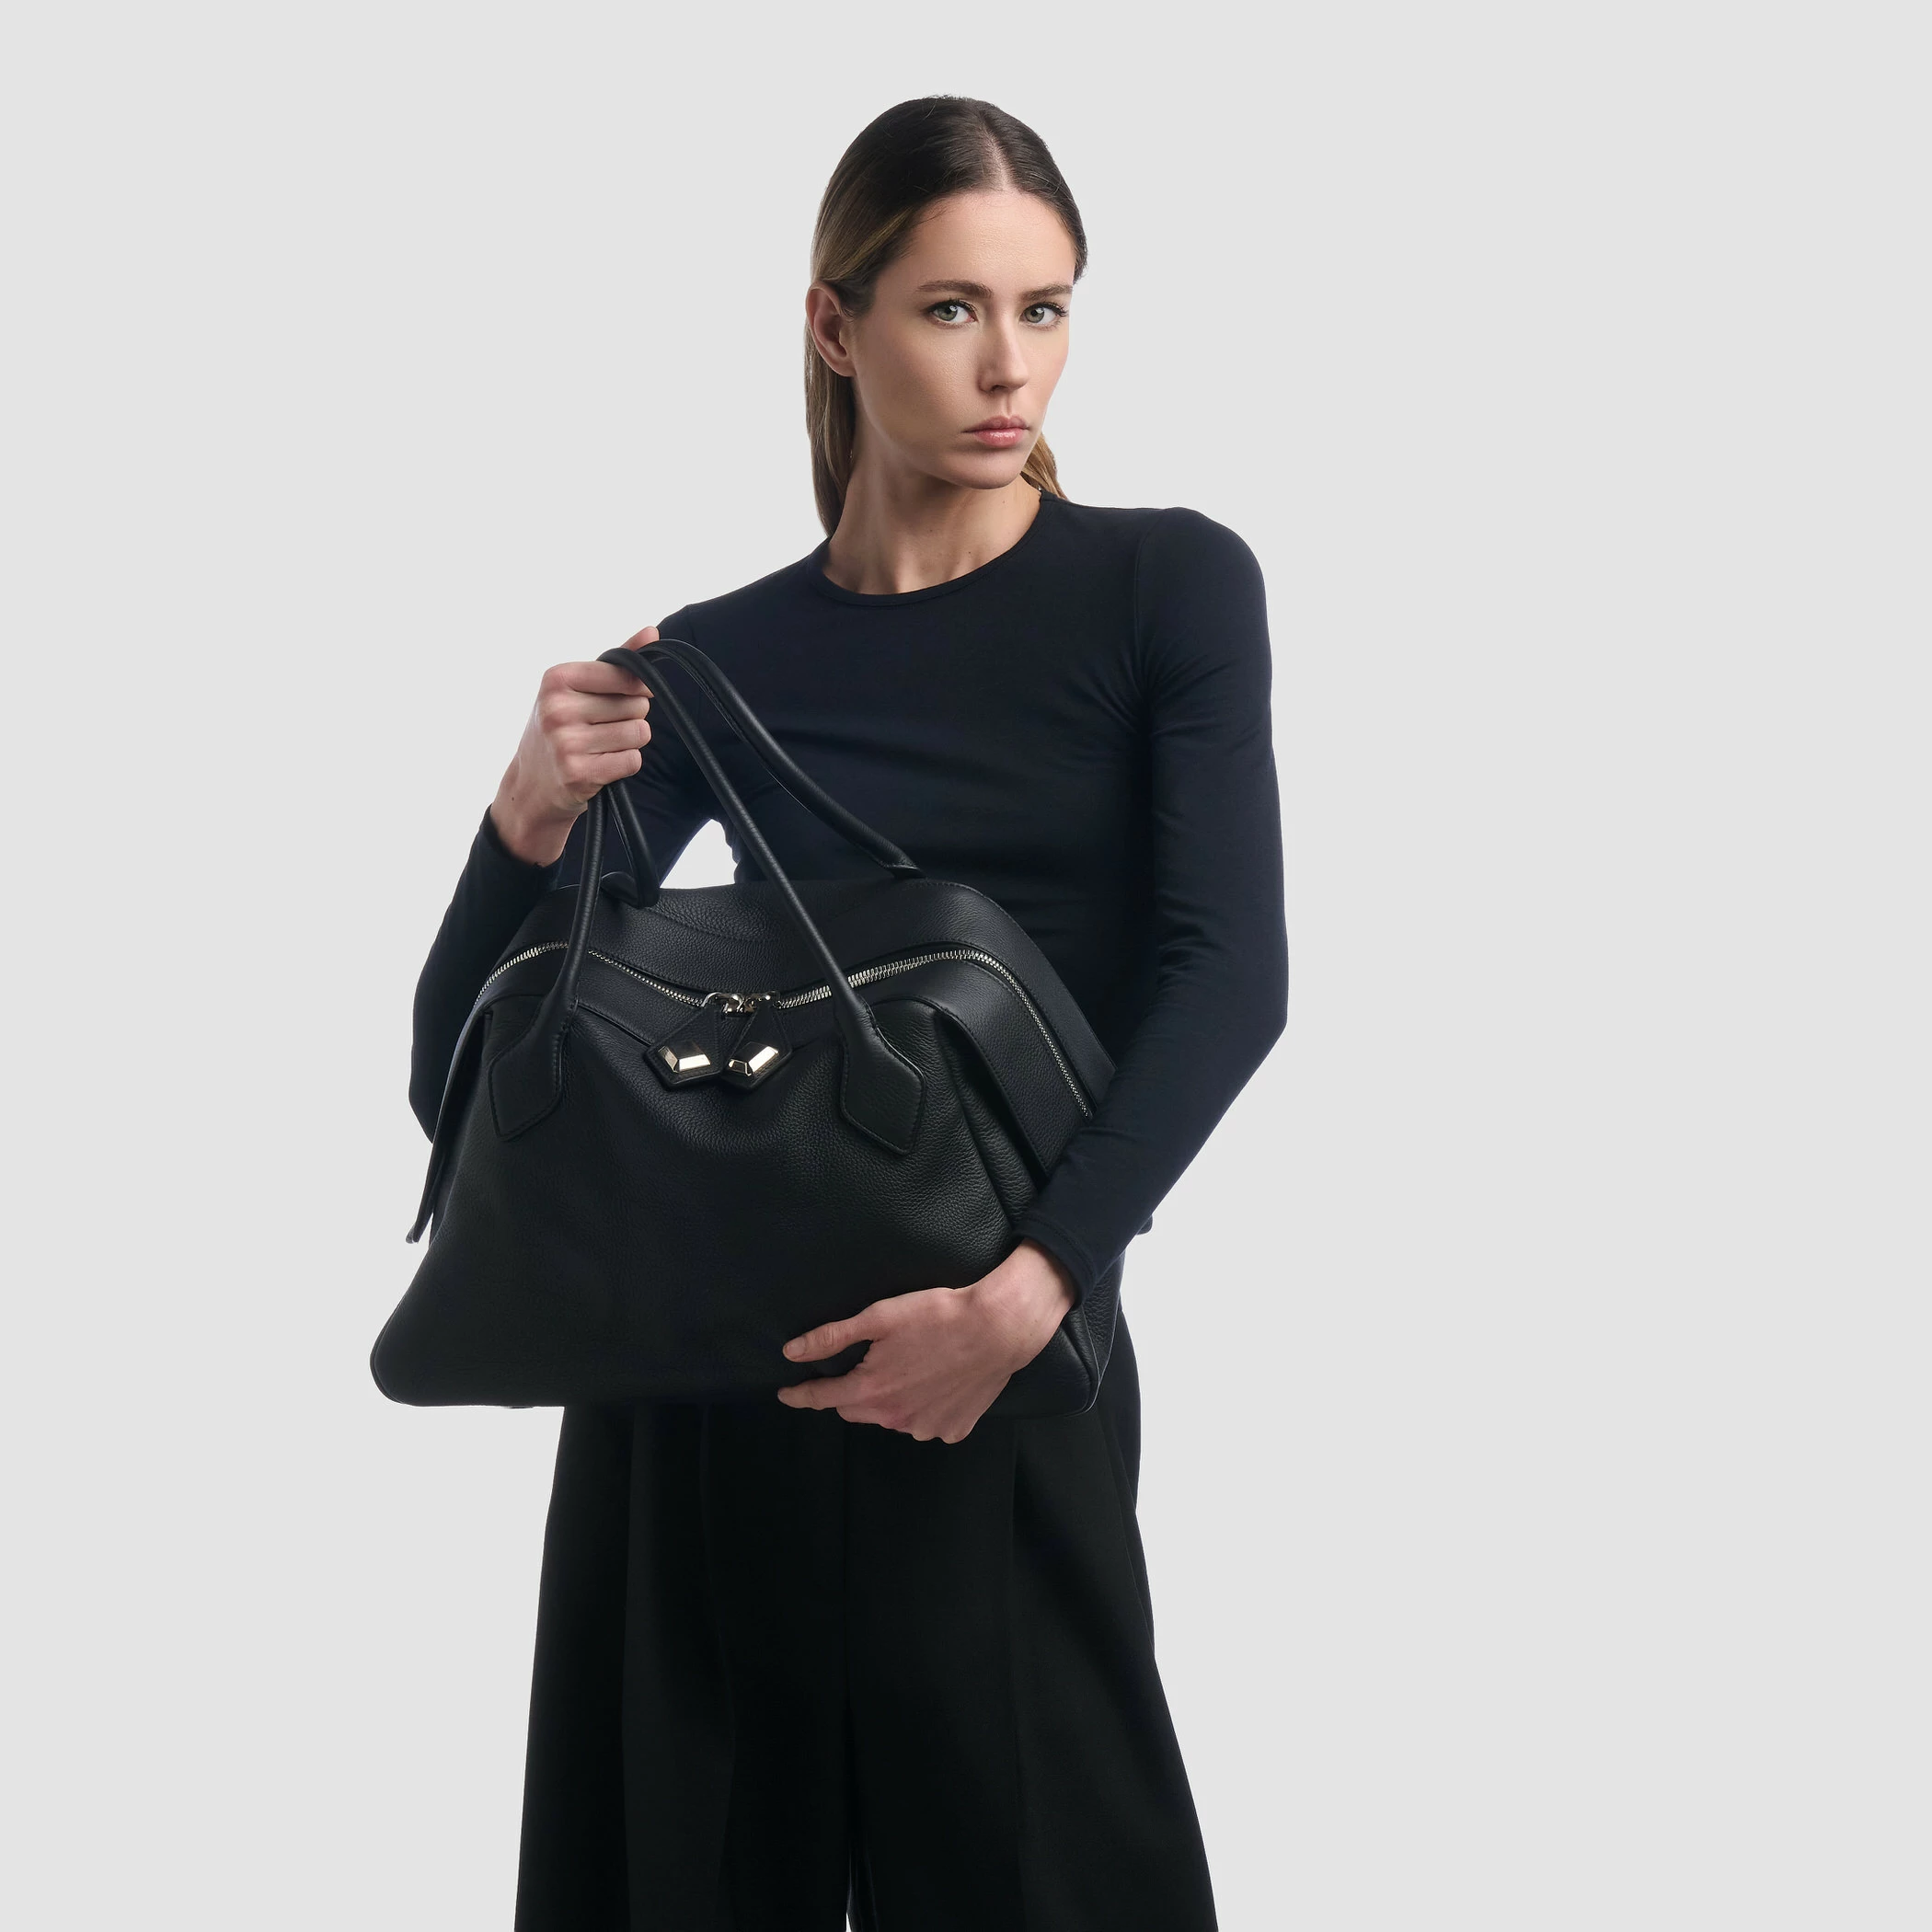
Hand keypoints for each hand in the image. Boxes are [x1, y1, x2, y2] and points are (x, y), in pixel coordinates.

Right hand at [489, 625, 658, 865]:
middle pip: (637, 704)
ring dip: (630, 742)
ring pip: (639, 733)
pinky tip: (602, 764)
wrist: (531, 785)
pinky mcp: (577, 773)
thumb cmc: (560, 728)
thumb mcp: (577, 689)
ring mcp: (565, 742)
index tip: (627, 695)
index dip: (637, 687)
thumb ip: (616, 662)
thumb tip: (652, 632)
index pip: (625, 674)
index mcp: (556, 679)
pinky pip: (632, 760)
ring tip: (603, 746)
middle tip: (602, 727)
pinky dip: (625, 763)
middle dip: (630, 716)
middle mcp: (557, 708)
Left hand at [775, 1240, 1076, 1442]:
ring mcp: (925, 1429)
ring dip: (893, 1399)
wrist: (999, 1328)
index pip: (823, 1398)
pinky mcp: (953, 1430)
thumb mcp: (879, 1317)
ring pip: (893, 1417)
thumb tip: (792, 1351)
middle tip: (871, 1361)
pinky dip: (925, 1406)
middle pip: (857, 1409)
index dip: (801, 1394)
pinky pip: (927, 1422)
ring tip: (914, 1365)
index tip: (787, 1393)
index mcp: (871, 1390)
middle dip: (854, 1390)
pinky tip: (939, 1381)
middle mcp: (895, 1418)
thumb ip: (832, 1337)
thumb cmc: (938, 1316)